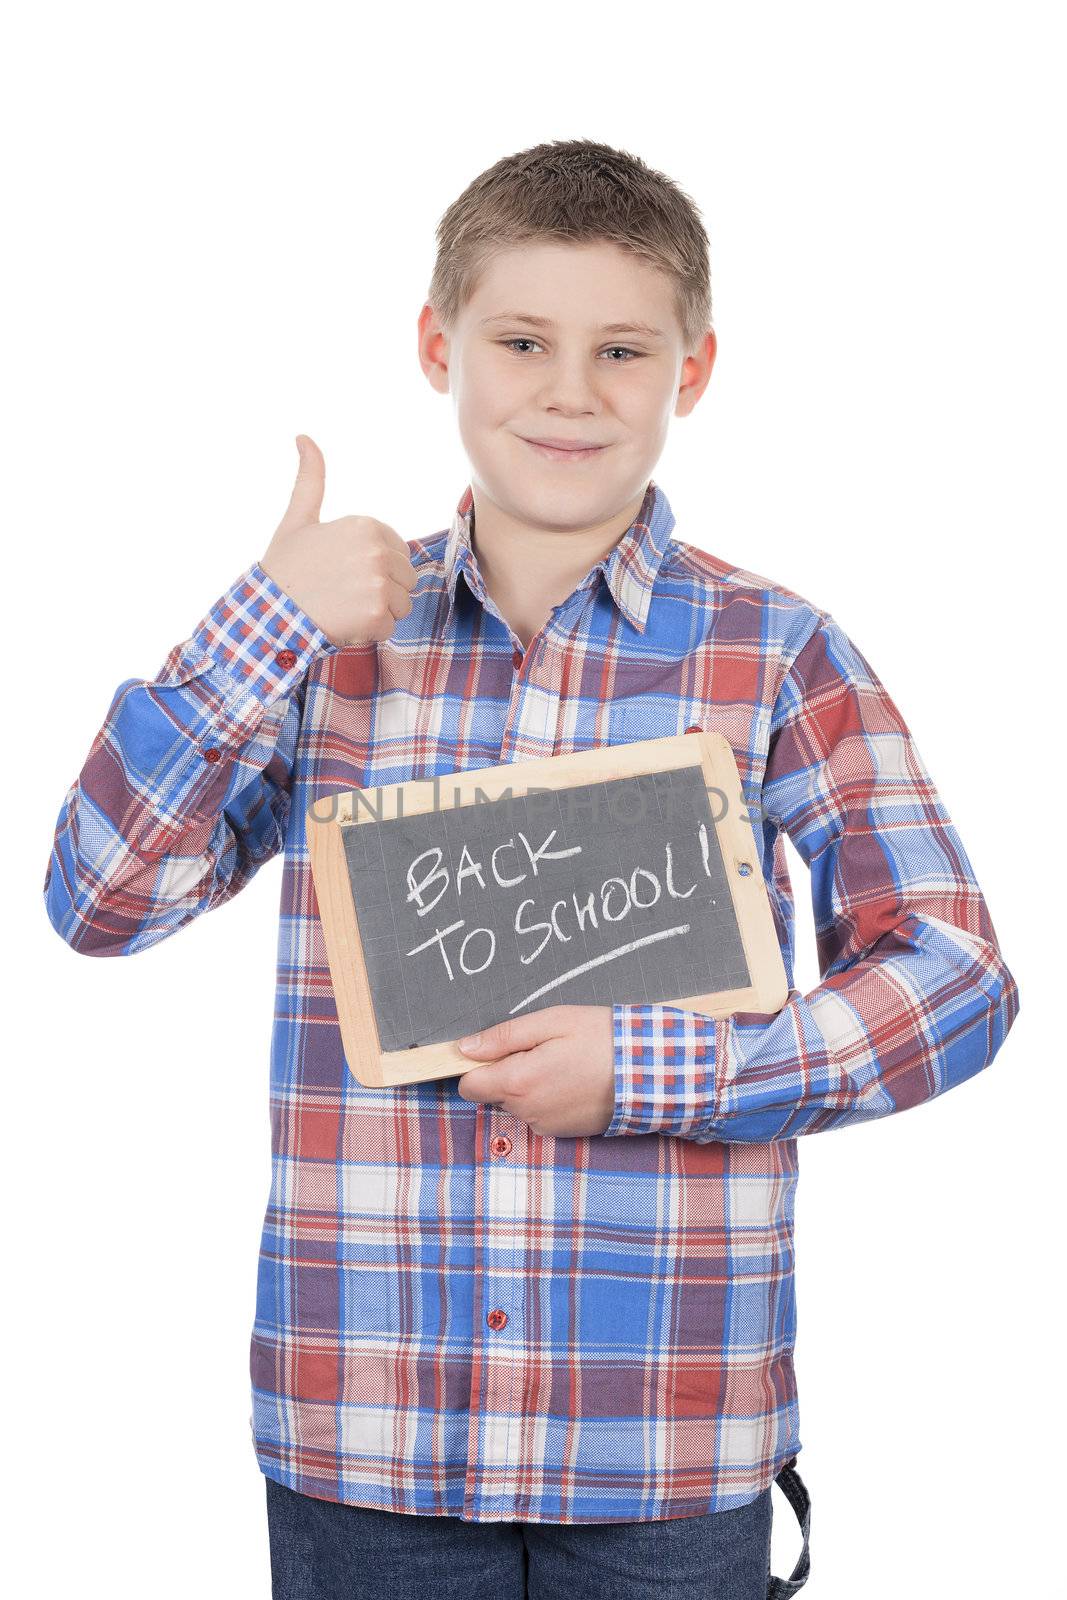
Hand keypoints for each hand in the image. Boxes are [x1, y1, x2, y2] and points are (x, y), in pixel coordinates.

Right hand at [259, 434, 417, 645]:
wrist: (269, 612)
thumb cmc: (284, 567)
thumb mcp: (298, 518)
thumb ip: (311, 480)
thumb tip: (304, 437)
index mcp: (365, 526)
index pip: (399, 553)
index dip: (376, 568)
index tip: (345, 573)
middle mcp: (376, 551)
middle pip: (405, 579)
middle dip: (381, 591)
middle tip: (344, 593)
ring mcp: (378, 583)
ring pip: (401, 605)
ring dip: (377, 613)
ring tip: (344, 608)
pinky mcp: (376, 614)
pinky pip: (389, 628)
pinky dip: (368, 633)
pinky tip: (343, 623)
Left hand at [455, 1004, 615, 1137]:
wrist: (650, 1072)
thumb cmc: (602, 1040)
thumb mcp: (551, 1021)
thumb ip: (503, 1036)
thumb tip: (465, 1048)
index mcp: (518, 1082)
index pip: (468, 1086)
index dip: (477, 1066)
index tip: (500, 1050)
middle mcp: (526, 1111)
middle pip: (493, 1093)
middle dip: (507, 1072)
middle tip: (543, 1050)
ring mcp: (545, 1125)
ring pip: (517, 1103)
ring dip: (529, 1085)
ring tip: (563, 1064)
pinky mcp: (563, 1133)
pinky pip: (539, 1113)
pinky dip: (547, 1098)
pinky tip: (573, 1080)